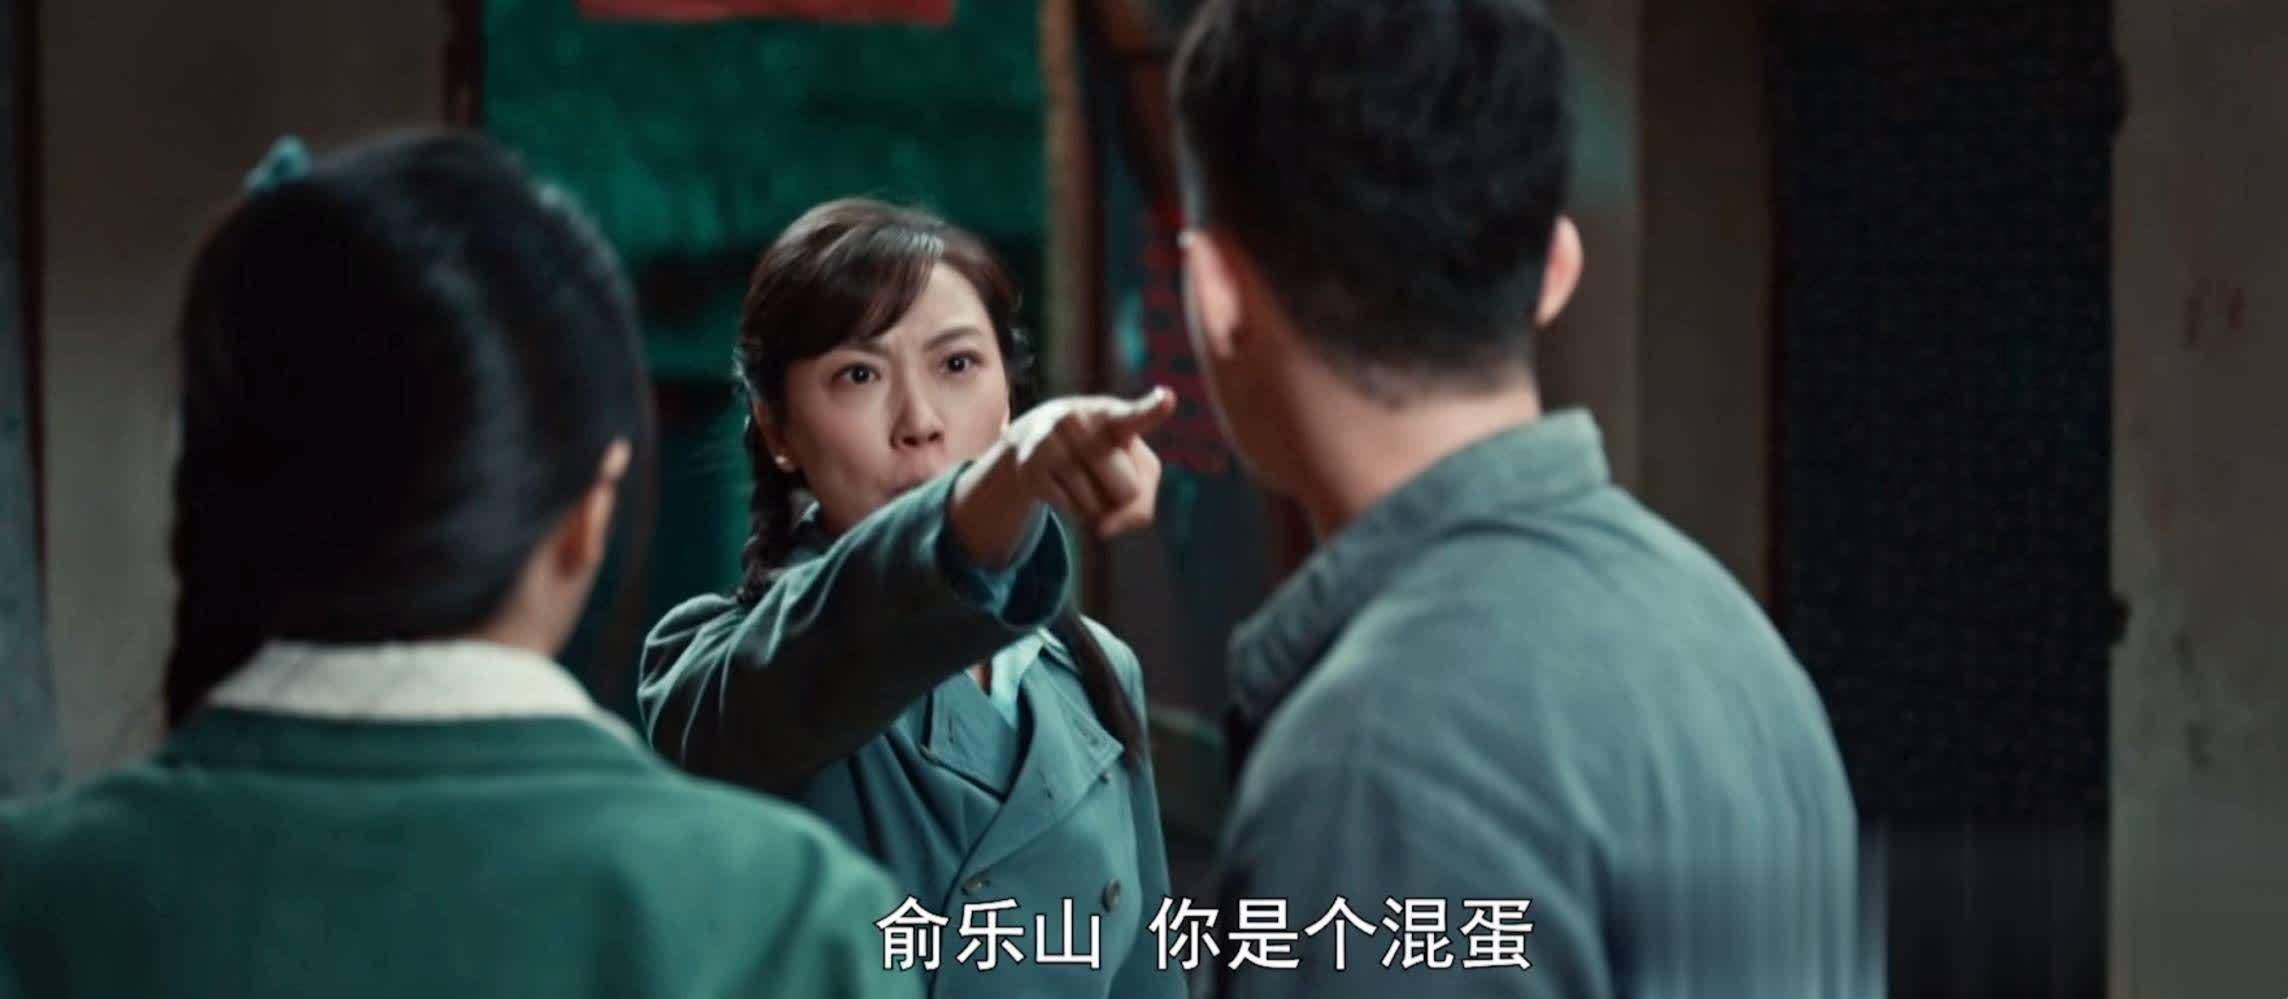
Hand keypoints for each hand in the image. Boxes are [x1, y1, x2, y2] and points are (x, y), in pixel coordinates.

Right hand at [1002, 387, 1172, 537]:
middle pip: (1128, 491)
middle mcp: (1077, 420)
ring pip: (1098, 508)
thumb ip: (1140, 505)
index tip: (1167, 398)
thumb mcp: (1137, 469)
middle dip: (1121, 493)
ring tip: (1080, 472)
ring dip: (1097, 504)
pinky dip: (1077, 510)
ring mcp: (1049, 444)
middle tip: (1102, 466)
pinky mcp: (1030, 470)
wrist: (1037, 435)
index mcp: (1111, 413)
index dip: (1153, 409)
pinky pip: (1073, 513)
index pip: (1134, 415)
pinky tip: (1063, 484)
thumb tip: (1104, 531)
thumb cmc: (1104, 451)